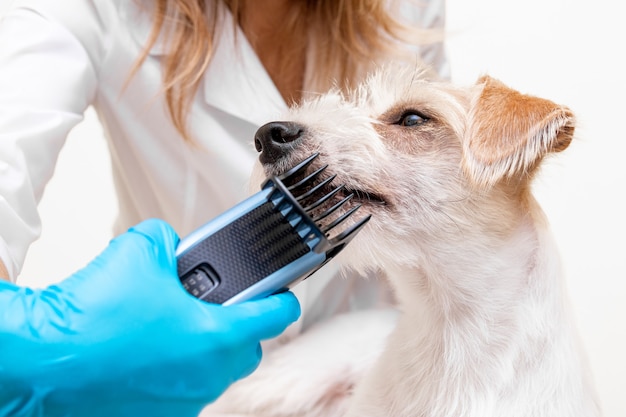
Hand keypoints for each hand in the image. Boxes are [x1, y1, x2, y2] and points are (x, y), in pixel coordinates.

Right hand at [0, 219, 299, 416]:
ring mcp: (185, 400)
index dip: (281, 293)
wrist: (43, 362)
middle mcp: (208, 375)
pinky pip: (185, 387)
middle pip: (248, 346)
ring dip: (205, 346)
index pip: (277, 314)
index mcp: (217, 335)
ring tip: (174, 324)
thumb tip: (176, 247)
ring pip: (214, 369)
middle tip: (215, 303)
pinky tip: (150, 350)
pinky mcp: (159, 414)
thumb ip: (173, 242)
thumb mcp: (141, 250)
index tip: (280, 287)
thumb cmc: (92, 316)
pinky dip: (177, 368)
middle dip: (237, 322)